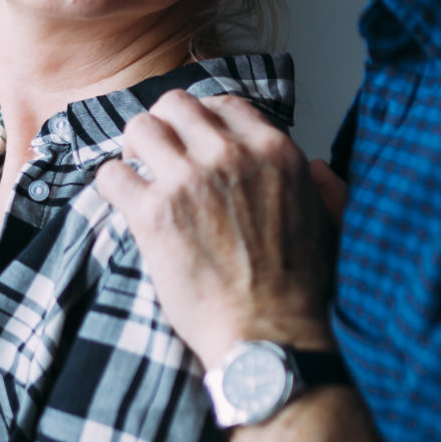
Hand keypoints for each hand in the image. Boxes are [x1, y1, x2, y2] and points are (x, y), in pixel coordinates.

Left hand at [92, 92, 344, 367]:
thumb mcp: (328, 225)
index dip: (201, 120)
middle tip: (159, 156)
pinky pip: (112, 174)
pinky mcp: (153, 213)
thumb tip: (317, 167)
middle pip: (175, 106)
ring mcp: (188, 181)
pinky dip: (113, 185)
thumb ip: (324, 188)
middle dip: (164, 127)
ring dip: (134, 149)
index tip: (192, 141)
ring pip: (140, 128)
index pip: (223, 104)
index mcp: (274, 151)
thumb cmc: (298, 289)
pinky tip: (125, 203)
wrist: (268, 337)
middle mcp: (231, 155)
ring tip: (139, 175)